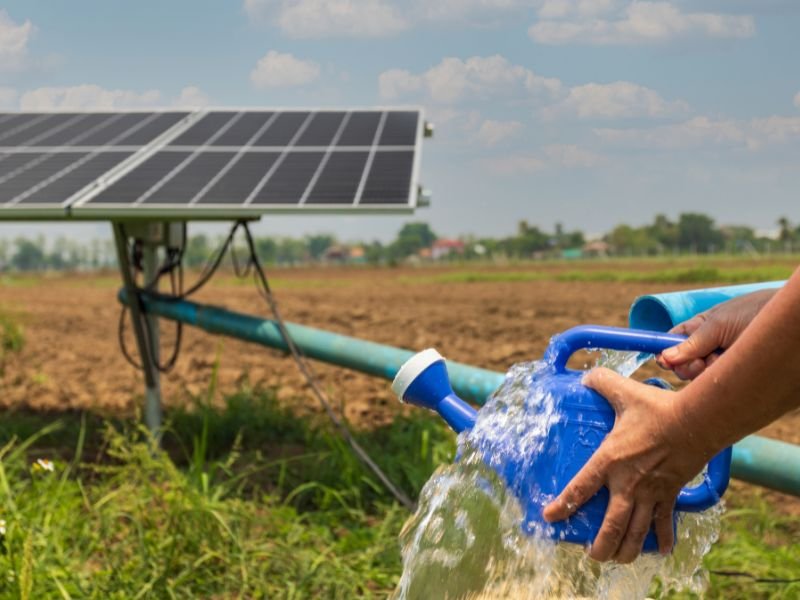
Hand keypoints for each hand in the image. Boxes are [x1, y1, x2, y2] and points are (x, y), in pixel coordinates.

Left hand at [542, 368, 712, 563]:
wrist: (696, 422)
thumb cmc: (657, 409)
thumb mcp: (624, 391)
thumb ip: (601, 382)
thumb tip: (585, 377)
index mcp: (609, 460)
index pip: (580, 488)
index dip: (563, 505)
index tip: (550, 518)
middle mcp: (628, 483)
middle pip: (611, 525)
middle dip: (600, 545)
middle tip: (592, 555)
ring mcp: (651, 492)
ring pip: (636, 531)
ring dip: (626, 549)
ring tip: (618, 559)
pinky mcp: (671, 494)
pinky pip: (665, 522)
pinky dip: (663, 538)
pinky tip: (662, 550)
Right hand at [657, 289, 776, 379]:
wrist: (790, 321)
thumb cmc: (754, 313)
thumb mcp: (718, 324)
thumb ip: (691, 343)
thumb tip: (663, 358)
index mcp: (699, 329)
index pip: (672, 343)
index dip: (665, 353)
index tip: (663, 361)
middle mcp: (708, 347)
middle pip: (681, 366)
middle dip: (687, 367)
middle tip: (702, 362)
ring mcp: (721, 363)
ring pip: (698, 378)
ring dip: (706, 372)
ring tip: (724, 360)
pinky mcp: (735, 377)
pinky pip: (717, 385)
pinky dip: (720, 379)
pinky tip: (731, 369)